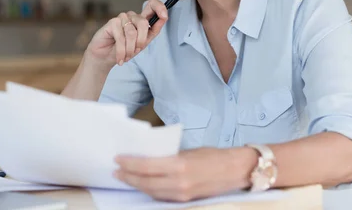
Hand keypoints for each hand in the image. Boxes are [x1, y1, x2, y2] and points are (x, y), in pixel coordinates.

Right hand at [85, 0, 167, 67]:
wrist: (106, 58)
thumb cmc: (125, 49)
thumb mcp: (143, 42)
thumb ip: (153, 30)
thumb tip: (164, 18)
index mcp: (142, 19)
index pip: (152, 5)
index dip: (160, 7)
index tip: (165, 16)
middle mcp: (132, 16)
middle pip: (143, 23)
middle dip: (141, 41)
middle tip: (135, 51)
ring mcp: (122, 18)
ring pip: (132, 32)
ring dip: (130, 49)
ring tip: (126, 56)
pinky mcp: (112, 22)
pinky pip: (121, 37)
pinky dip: (121, 51)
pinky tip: (119, 58)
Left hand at [114, 147, 256, 201]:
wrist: (235, 170)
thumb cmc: (214, 155)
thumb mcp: (189, 151)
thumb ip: (169, 156)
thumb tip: (149, 156)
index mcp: (180, 165)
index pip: (147, 166)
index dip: (129, 164)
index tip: (118, 159)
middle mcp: (179, 182)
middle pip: (145, 182)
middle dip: (128, 177)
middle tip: (116, 171)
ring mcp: (182, 194)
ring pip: (152, 192)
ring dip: (137, 185)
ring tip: (125, 178)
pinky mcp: (186, 200)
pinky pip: (162, 197)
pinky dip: (150, 191)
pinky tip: (143, 185)